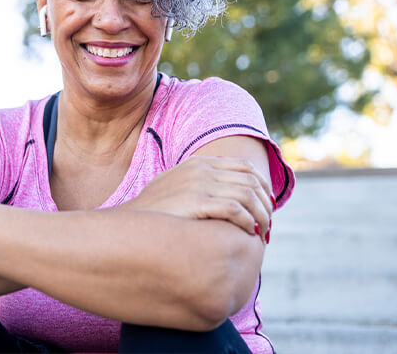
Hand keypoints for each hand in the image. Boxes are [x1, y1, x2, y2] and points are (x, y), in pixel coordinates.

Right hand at [121, 156, 273, 240]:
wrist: (128, 223)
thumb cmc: (154, 213)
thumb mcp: (175, 188)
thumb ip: (198, 185)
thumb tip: (224, 197)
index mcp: (198, 163)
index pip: (244, 167)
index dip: (262, 186)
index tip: (267, 206)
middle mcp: (201, 170)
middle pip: (250, 181)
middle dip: (265, 204)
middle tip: (268, 224)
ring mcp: (198, 184)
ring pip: (247, 195)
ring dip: (261, 216)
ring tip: (262, 233)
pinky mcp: (196, 202)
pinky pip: (235, 209)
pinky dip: (247, 222)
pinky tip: (248, 233)